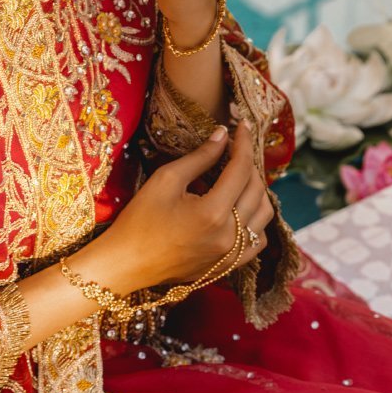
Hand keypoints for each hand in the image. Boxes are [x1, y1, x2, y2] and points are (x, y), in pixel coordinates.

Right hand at [91, 120, 273, 293]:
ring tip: (239, 177)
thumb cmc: (139, 220)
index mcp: (213, 213)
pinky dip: (256, 220)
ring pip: (264, 215)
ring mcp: (231, 255)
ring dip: (257, 191)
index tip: (242, 126)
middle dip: (249, 164)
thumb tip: (223, 135)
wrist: (126, 264)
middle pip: (256, 190)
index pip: (241, 169)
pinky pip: (257, 240)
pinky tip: (241, 209)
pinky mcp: (228, 266)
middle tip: (235, 150)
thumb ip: (199, 157)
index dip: (244, 143)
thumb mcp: (165, 180)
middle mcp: (229, 236)